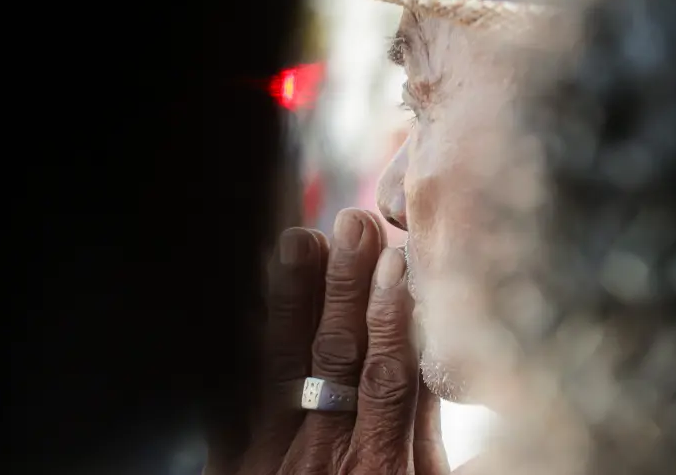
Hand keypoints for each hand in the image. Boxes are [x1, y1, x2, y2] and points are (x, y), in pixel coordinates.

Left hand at [209, 208, 447, 474]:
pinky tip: (243, 299)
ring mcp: (272, 459)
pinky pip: (228, 400)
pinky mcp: (231, 464)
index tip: (401, 260)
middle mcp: (327, 458)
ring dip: (291, 300)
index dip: (397, 316)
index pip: (393, 377)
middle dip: (347, 288)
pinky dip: (235, 345)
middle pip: (338, 359)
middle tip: (354, 226)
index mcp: (383, 470)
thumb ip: (430, 444)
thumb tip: (446, 377)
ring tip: (298, 241)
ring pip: (282, 367)